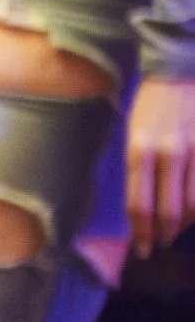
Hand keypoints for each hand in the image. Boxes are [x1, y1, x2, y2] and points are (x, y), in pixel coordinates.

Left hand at [125, 73, 194, 257]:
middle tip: (158, 244)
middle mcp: (167, 154)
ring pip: (192, 205)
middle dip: (162, 234)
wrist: (179, 71)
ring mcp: (194, 151)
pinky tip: (192, 211)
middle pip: (167, 211)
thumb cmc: (151, 105)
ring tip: (175, 231)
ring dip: (183, 224)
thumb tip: (143, 208)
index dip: (141, 233)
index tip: (142, 249)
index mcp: (139, 150)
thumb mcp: (133, 135)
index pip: (139, 205)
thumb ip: (139, 171)